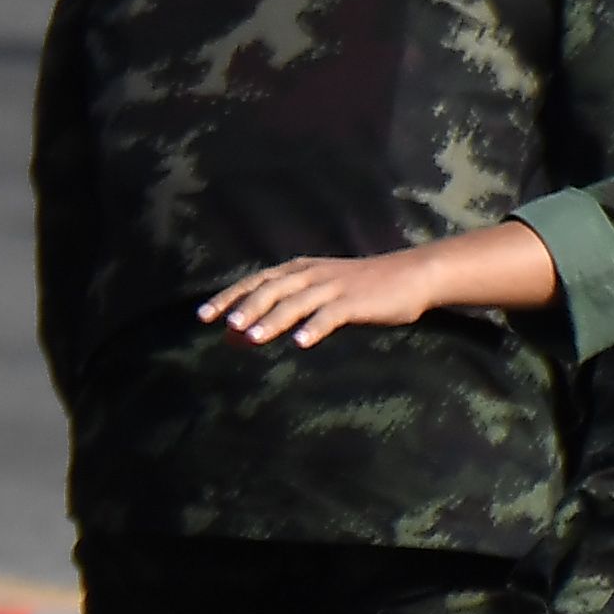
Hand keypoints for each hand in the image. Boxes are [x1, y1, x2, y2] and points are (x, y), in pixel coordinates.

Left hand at [198, 254, 447, 349]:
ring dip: (274, 319)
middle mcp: (310, 274)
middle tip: (226, 326)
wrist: (409, 275)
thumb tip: (236, 337)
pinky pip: (331, 315)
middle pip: (271, 289)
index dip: (229, 297)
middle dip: (246, 307)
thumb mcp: (314, 296)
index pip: (254, 282)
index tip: (203, 316)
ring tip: (253, 338)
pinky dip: (315, 327)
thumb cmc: (357, 289)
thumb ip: (278, 313)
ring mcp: (333, 286)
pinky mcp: (356, 301)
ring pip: (297, 301)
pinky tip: (301, 343)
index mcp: (297, 270)